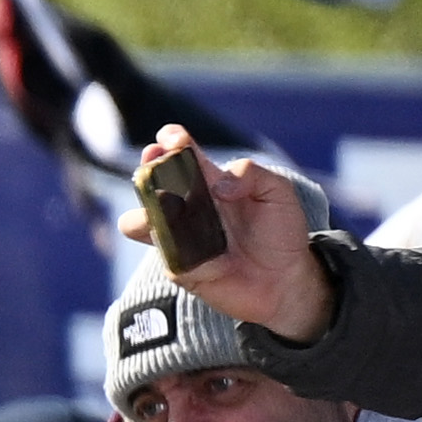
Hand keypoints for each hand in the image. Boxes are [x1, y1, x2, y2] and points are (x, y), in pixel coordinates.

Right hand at [123, 128, 332, 338]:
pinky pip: (164, 255)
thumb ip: (252, 174)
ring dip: (144, 214)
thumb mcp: (279, 192)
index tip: (170, 139)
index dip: (171, 142)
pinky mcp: (176, 265)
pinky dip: (178, 252)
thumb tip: (217, 184)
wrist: (284, 281)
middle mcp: (188, 205)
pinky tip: (202, 256)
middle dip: (147, 171)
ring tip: (162, 213)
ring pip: (138, 221)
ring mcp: (178, 236)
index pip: (182, 154)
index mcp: (209, 181)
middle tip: (155, 167)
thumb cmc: (281, 232)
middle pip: (151, 183)